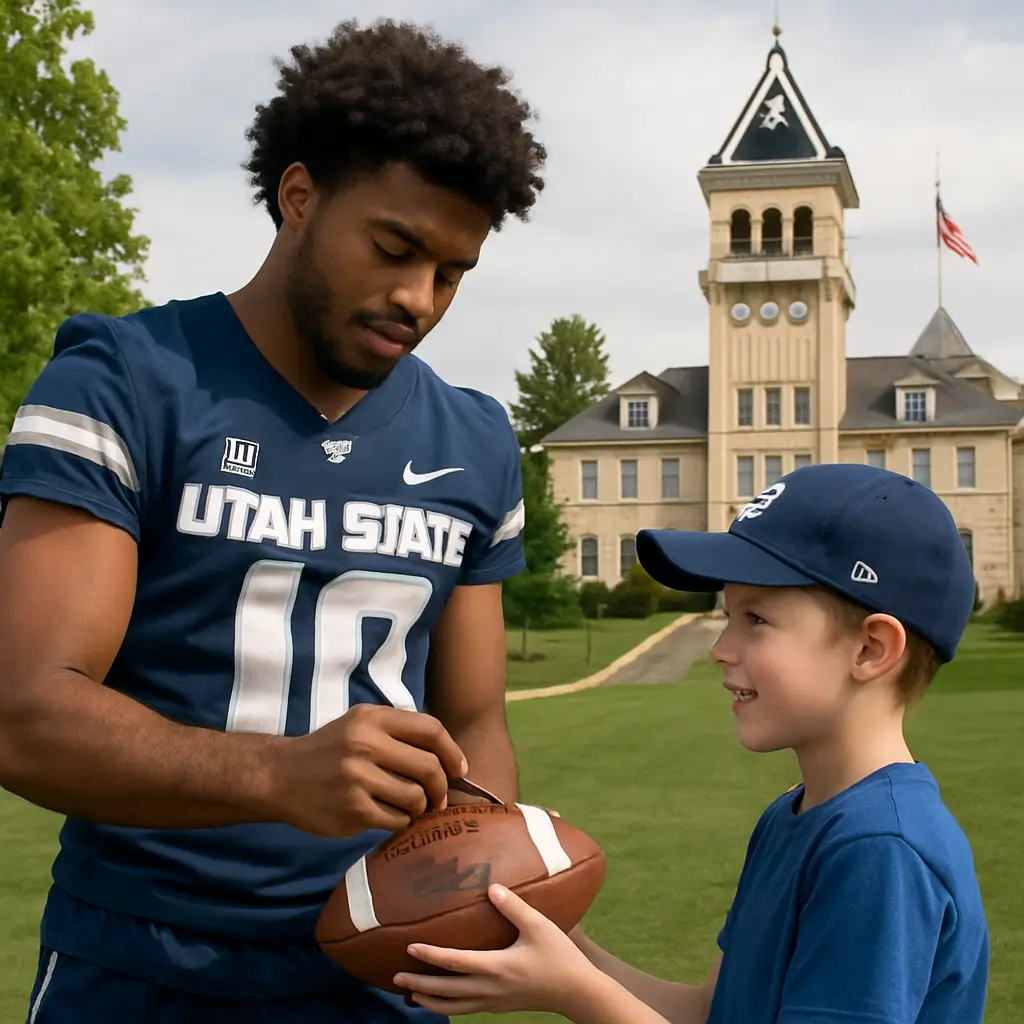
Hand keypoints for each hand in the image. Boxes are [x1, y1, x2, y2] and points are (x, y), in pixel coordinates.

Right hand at [264, 704, 466, 837]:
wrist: (280, 776)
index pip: (430, 730)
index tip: (458, 769)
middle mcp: (365, 744)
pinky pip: (397, 819)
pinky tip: (388, 814)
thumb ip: (398, 732)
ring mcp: (358, 778)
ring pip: (415, 797)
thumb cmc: (330, 750)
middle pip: (428, 767)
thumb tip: (448, 756)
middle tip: (438, 797)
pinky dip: (401, 820)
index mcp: (372, 719)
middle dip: (441, 786)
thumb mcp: (360, 724)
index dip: (452, 751)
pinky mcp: (352, 810)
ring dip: (420, 806)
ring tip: (411, 806)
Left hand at [393, 883, 601, 1016]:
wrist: (576, 992)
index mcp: (496, 968)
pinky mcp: (500, 1006)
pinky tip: (445, 1000)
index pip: (454, 963)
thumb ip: (513, 906)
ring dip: (430, 1001)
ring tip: (412, 994)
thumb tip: (491, 887)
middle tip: (395, 975)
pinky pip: (467, 1009)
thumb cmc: (559, 956)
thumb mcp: (538, 926)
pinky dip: (449, 1006)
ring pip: (454, 1007)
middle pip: (446, 991)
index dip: (430, 956)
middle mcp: (490, 989)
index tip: (410, 947)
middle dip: (419, 984)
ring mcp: (494, 1002)